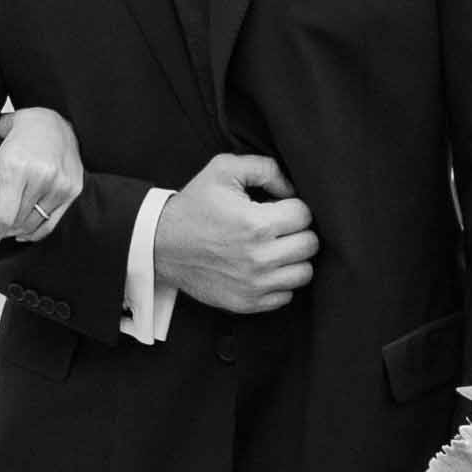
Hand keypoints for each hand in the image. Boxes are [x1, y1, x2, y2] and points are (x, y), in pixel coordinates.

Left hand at [0, 104, 82, 254]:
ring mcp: (60, 185)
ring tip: (9, 222)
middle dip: (1, 231)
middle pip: (16, 223)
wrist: (52, 124)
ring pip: (32, 226)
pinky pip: (50, 224)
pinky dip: (34, 233)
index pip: (2, 217)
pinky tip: (24, 230)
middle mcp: (41, 177)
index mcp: (16, 169)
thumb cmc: (17, 145)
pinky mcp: (73, 190)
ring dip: (16, 231)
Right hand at [151, 153, 315, 312]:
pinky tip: (263, 268)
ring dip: (293, 258)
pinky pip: (286, 296)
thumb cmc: (193, 206)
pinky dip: (279, 282)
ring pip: (304, 273)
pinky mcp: (247, 303)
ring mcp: (254, 284)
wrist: (160, 244)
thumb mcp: (223, 170)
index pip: (305, 215)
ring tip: (274, 248)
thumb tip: (291, 188)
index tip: (278, 207)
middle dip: (298, 231)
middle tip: (279, 227)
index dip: (294, 206)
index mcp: (257, 224)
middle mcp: (259, 258)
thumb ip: (264, 168)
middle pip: (310, 244)